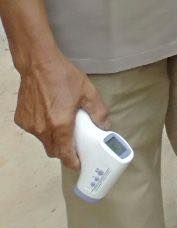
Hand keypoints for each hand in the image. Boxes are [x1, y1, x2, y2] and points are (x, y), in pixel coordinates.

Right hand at [15, 50, 107, 168]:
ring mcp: (30, 126)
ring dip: (54, 139)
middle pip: (54, 150)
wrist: (38, 64)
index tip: (80, 164)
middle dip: (64, 151)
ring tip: (64, 124)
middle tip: (75, 144)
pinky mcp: (21, 119)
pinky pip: (34, 131)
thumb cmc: (63, 76)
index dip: (73, 162)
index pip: (65, 154)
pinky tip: (50, 114)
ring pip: (43, 141)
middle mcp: (42, 129)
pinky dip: (43, 128)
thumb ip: (98, 111)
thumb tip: (104, 126)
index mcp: (60, 125)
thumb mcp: (88, 92)